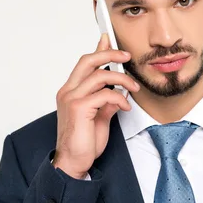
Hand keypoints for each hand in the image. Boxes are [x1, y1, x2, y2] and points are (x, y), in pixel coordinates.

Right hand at [53, 33, 139, 178]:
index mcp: (70, 91)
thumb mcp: (99, 117)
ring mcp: (71, 98)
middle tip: (126, 56)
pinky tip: (125, 106)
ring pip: (100, 75)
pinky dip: (119, 97)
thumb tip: (119, 91)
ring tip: (134, 87)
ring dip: (122, 79)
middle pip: (88, 60)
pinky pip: (105, 94)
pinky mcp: (79, 108)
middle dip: (110, 53)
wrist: (73, 162)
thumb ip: (106, 101)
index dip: (98, 50)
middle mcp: (68, 91)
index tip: (108, 39)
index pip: (84, 63)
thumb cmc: (83, 142)